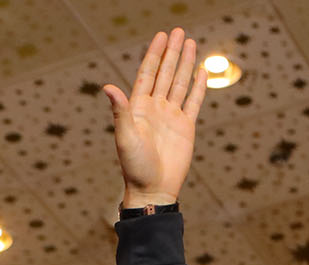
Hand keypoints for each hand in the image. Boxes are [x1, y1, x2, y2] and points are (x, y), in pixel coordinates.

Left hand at [104, 28, 205, 207]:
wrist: (153, 189)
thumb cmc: (134, 166)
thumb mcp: (125, 136)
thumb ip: (120, 111)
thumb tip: (108, 87)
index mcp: (138, 108)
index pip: (148, 73)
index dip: (154, 54)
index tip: (161, 36)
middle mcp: (155, 108)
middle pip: (165, 73)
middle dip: (172, 52)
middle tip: (179, 31)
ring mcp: (171, 117)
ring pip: (180, 83)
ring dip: (185, 64)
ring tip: (190, 43)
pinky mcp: (185, 127)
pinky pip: (193, 102)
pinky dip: (198, 87)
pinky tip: (200, 71)